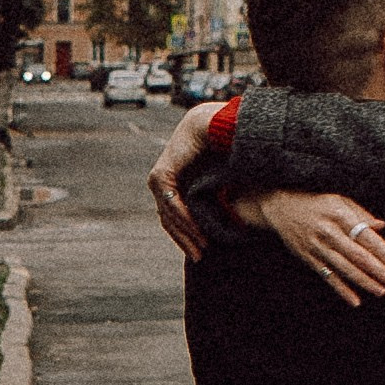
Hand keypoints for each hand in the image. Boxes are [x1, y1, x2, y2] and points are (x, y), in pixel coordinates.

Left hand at [147, 102, 224, 259]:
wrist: (213, 126)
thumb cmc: (218, 150)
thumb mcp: (214, 183)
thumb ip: (214, 201)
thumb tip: (226, 223)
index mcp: (171, 186)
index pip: (175, 219)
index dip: (187, 237)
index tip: (202, 252)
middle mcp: (160, 184)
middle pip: (169, 222)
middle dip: (186, 241)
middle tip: (200, 258)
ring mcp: (157, 181)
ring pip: (170, 217)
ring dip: (187, 234)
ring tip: (202, 249)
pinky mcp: (160, 176)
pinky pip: (172, 206)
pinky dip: (186, 220)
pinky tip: (199, 232)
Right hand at [257, 189, 384, 305]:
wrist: (280, 207)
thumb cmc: (316, 202)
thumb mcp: (339, 200)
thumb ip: (360, 213)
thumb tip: (381, 225)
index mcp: (339, 214)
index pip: (366, 236)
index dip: (384, 252)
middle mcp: (329, 231)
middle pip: (358, 255)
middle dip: (379, 271)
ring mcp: (317, 246)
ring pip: (345, 268)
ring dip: (364, 282)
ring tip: (381, 291)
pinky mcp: (308, 257)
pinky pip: (328, 276)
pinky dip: (341, 290)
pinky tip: (355, 301)